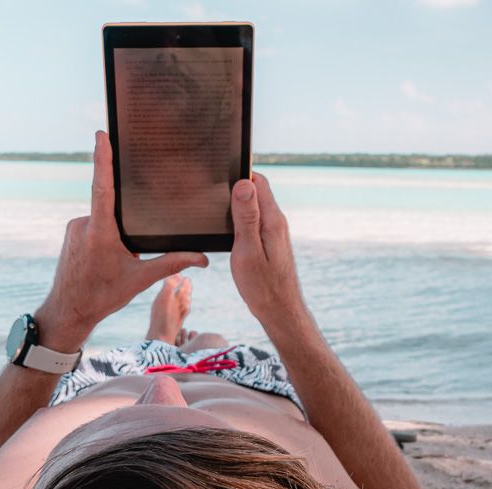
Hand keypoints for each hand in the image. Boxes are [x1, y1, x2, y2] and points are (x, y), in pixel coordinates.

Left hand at [37, 131, 208, 350]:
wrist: (68, 311)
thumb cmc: (102, 296)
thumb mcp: (140, 280)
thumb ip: (172, 263)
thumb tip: (203, 258)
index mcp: (100, 231)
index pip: (103, 187)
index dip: (102, 159)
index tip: (102, 135)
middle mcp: (84, 224)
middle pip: (112, 209)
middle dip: (126, 228)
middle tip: (124, 257)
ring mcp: (74, 227)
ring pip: (103, 219)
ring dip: (115, 235)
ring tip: (112, 264)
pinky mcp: (70, 233)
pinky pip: (93, 225)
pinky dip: (104, 238)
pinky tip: (104, 260)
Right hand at [229, 173, 307, 325]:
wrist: (280, 311)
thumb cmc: (262, 286)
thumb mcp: (248, 250)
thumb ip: (246, 217)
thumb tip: (244, 184)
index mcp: (272, 220)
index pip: (257, 182)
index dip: (238, 174)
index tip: (218, 176)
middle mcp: (276, 222)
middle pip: (256, 191)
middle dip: (235, 187)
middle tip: (211, 193)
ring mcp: (274, 232)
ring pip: (254, 206)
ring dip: (236, 204)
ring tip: (216, 209)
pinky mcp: (269, 242)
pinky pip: (254, 221)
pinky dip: (240, 219)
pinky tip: (227, 228)